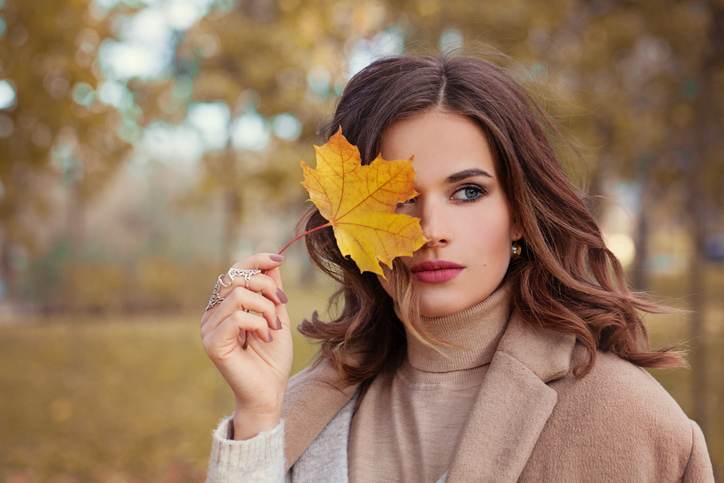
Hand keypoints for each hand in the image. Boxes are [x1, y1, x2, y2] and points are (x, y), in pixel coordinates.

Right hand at [200, 252, 293, 415]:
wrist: (270, 391)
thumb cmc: (272, 357)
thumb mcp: (277, 314)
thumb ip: (271, 289)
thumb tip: (272, 260)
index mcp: (224, 305)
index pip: (234, 270)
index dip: (256, 260)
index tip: (279, 260)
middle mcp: (212, 314)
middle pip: (236, 277)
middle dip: (267, 287)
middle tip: (281, 307)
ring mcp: (208, 328)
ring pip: (239, 295)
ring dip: (266, 309)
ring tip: (273, 327)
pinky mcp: (212, 343)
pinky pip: (237, 317)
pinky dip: (258, 324)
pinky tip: (265, 337)